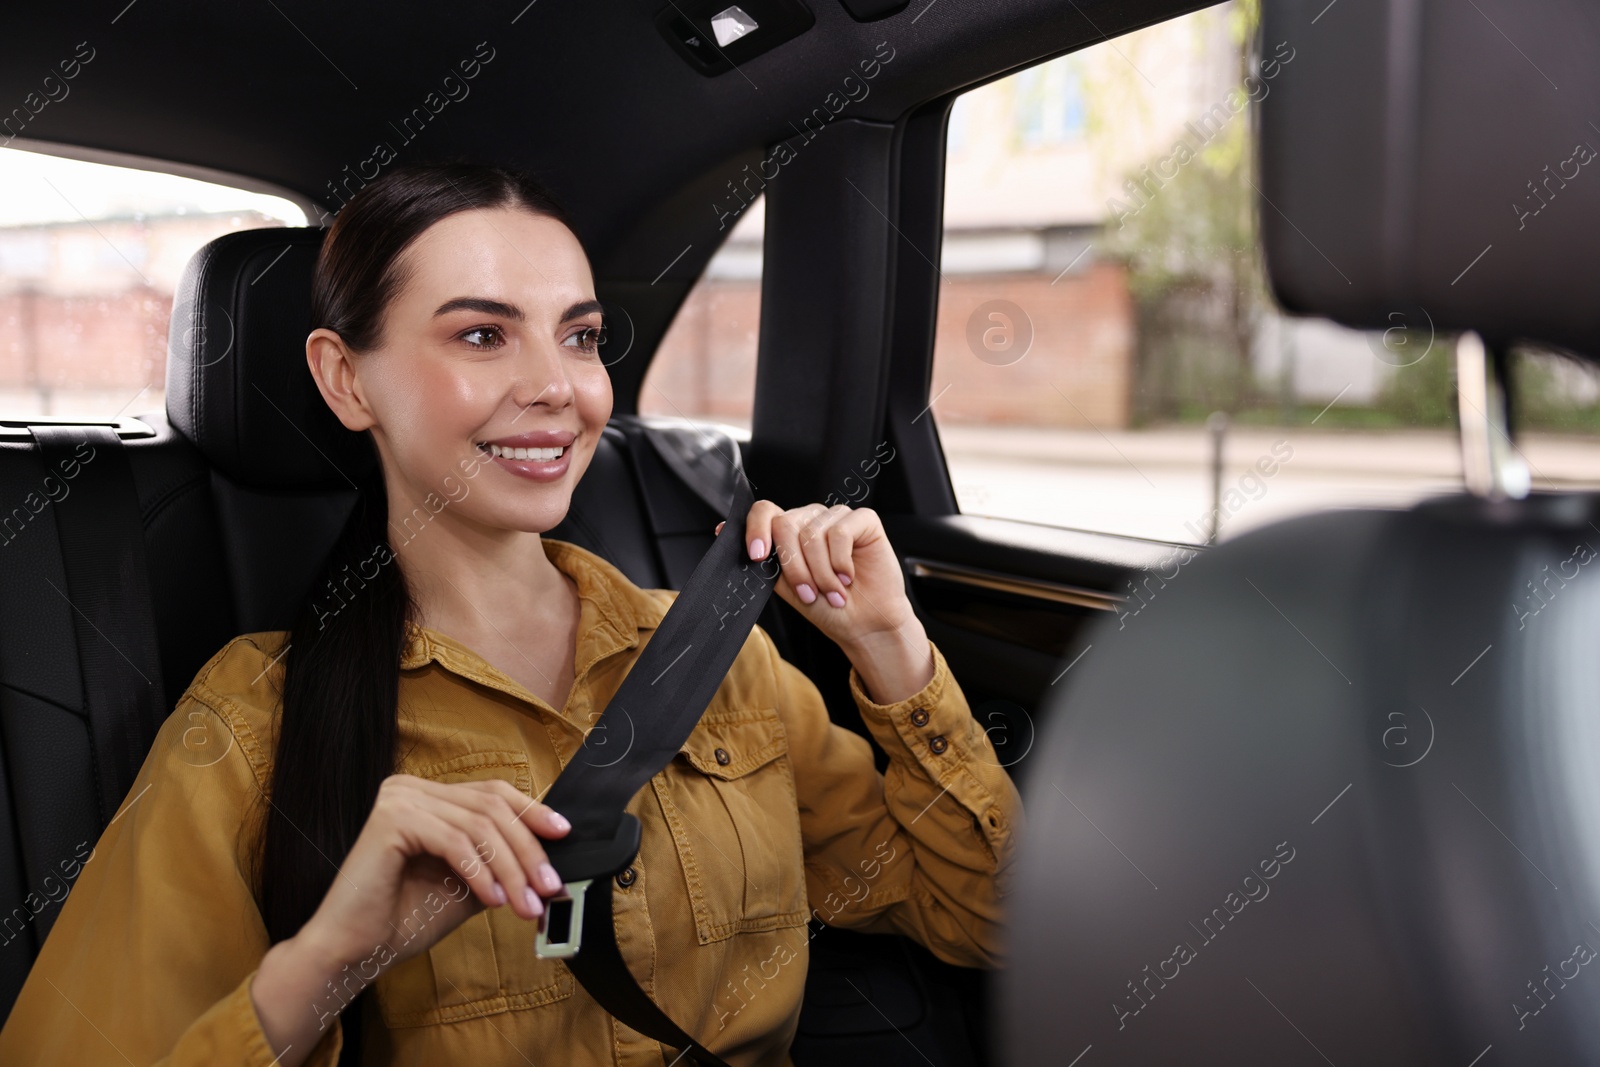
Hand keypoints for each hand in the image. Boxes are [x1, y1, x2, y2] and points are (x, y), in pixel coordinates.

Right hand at [299, 775, 570, 966]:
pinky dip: (481, 872)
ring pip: (479, 826)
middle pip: (492, 807)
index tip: (564, 836)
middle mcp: (411, 788)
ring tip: (527, 905)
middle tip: (550, 888)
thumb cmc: (404, 919)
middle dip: (528, 850)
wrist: (355, 951)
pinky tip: (494, 900)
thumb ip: (501, 863)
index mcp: (427, 795)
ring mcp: (399, 798)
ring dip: (511, 868)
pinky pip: (455, 842)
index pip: (493, 793)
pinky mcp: (391, 819)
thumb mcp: (468, 884)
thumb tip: (550, 863)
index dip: (532, 812)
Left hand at [716, 501, 920, 661]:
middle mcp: (811, 519)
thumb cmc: (827, 607)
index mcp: (790, 531)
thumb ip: (763, 559)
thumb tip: (722, 531)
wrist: (864, 625)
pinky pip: (841, 532)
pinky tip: (848, 577)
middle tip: (809, 593)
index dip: (756, 529)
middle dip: (794, 567)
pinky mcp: (864, 520)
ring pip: (812, 534)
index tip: (756, 556)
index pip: (765, 511)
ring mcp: (837, 517)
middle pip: (786, 525)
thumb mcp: (787, 586)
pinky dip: (841, 562)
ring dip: (821, 573)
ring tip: (833, 592)